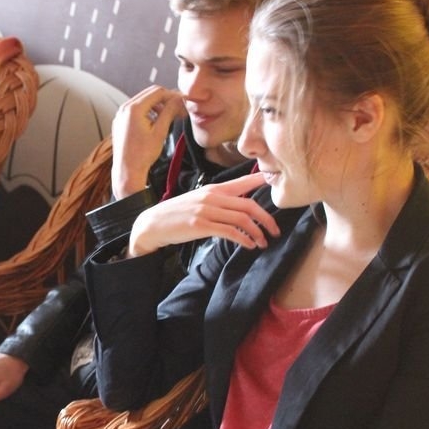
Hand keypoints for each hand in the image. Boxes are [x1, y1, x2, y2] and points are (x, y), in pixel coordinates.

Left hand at [111, 85, 185, 199]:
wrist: (127, 171)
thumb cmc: (142, 155)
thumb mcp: (160, 131)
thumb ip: (170, 112)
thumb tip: (179, 100)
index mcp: (133, 109)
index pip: (157, 92)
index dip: (172, 95)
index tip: (182, 102)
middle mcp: (124, 109)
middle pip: (150, 94)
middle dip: (165, 100)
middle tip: (178, 109)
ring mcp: (120, 115)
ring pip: (143, 102)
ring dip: (157, 106)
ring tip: (168, 117)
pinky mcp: (120, 122)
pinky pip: (136, 111)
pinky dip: (147, 112)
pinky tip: (156, 123)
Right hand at [128, 173, 278, 256]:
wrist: (152, 224)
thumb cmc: (176, 214)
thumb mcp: (197, 200)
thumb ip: (217, 200)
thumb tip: (238, 207)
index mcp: (213, 189)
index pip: (242, 182)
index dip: (260, 182)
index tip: (275, 182)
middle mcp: (211, 197)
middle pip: (248, 205)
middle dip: (266, 219)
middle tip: (275, 230)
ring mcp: (206, 211)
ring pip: (241, 219)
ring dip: (257, 233)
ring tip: (262, 242)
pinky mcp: (201, 225)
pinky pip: (230, 232)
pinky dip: (243, 239)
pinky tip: (249, 246)